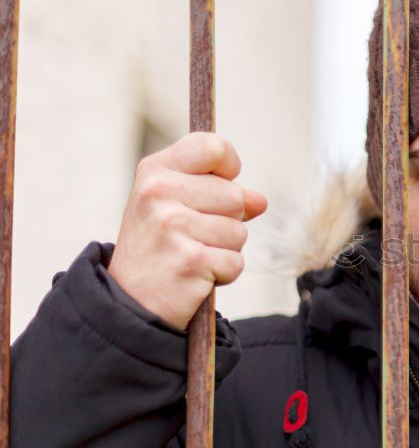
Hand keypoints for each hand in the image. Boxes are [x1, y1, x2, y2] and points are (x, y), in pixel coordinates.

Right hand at [107, 132, 267, 330]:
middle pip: (236, 196)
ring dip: (225, 250)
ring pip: (239, 232)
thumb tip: (259, 200)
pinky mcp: (189, 260)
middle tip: (192, 237)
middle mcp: (159, 193)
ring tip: (192, 255)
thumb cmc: (160, 247)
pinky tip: (195, 275)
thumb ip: (220, 195)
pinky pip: (236, 262)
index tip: (220, 184)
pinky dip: (223, 274)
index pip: (213, 147)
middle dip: (227, 221)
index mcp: (155, 171)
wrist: (130, 300)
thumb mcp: (178, 207)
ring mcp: (172, 226)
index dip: (228, 167)